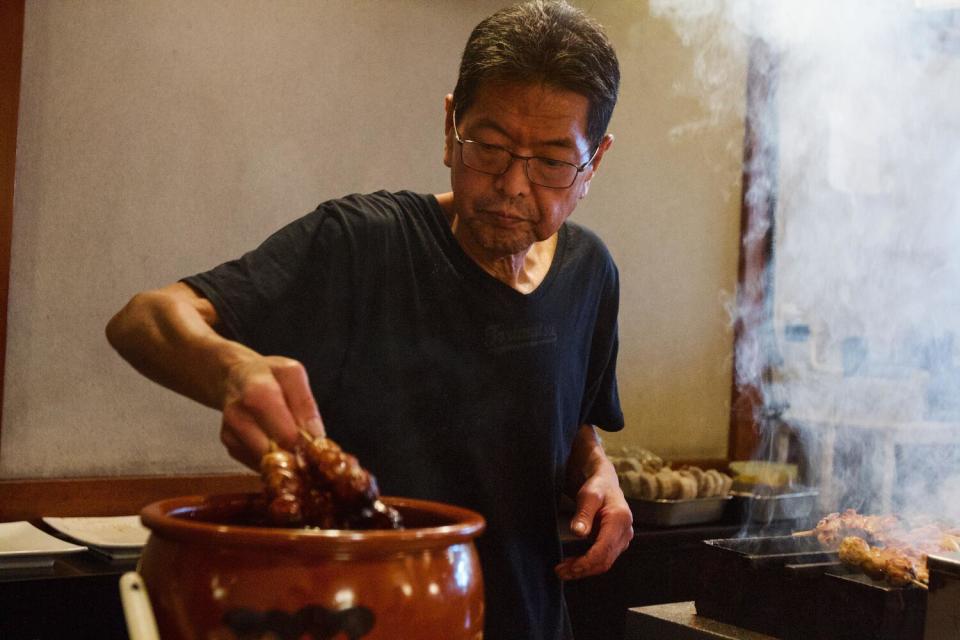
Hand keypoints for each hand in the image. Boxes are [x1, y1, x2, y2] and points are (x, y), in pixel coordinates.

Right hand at [219, 356, 324, 469]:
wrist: (233, 376)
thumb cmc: (268, 374)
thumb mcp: (292, 374)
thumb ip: (305, 404)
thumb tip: (315, 436)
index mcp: (258, 391)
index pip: (283, 430)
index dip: (302, 443)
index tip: (315, 447)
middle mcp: (238, 414)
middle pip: (273, 452)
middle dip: (294, 455)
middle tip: (308, 451)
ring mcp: (230, 433)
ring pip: (265, 462)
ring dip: (284, 460)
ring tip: (294, 446)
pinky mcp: (229, 446)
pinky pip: (257, 463)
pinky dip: (272, 459)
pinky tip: (278, 444)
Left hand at [554, 464, 633, 580]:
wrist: (606, 484)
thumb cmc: (597, 487)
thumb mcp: (588, 495)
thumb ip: (583, 514)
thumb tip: (578, 533)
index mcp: (620, 519)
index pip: (604, 549)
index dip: (586, 562)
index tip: (569, 567)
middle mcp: (625, 532)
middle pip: (605, 560)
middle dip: (582, 569)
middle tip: (560, 572)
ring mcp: (623, 539)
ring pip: (604, 563)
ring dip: (584, 570)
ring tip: (562, 571)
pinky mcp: (617, 543)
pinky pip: (604, 558)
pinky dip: (588, 564)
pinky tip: (572, 564)